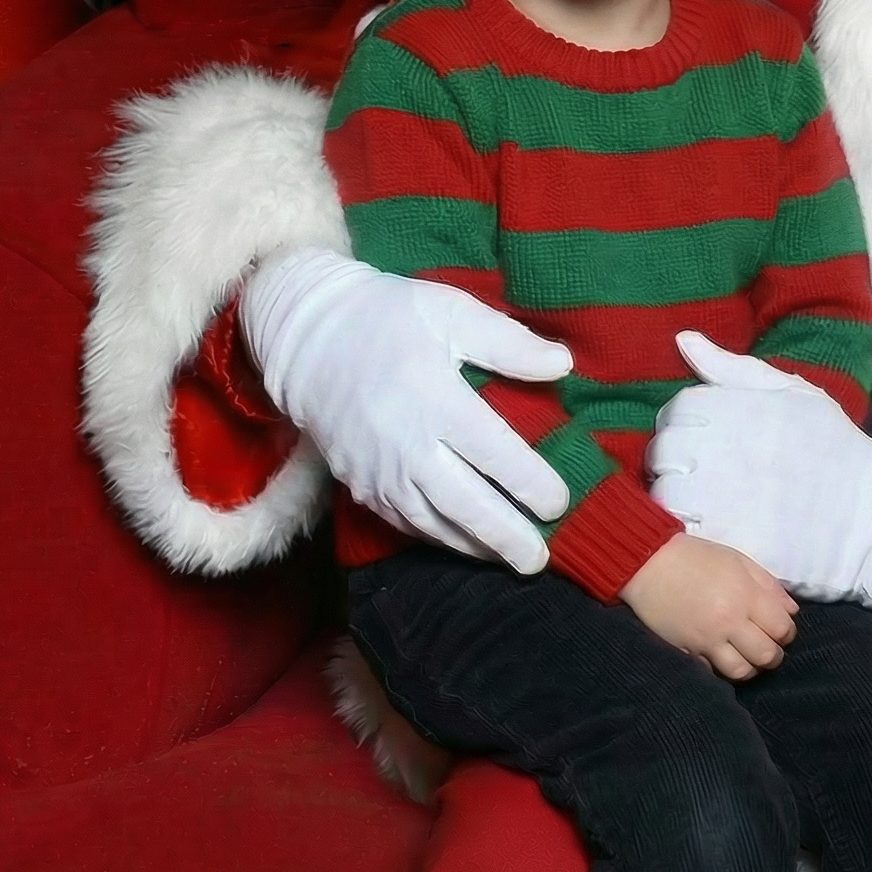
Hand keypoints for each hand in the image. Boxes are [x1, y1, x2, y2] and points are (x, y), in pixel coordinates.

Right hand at [243, 247, 571, 572]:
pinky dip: (438, 539)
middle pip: (465, 503)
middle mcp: (407, 445)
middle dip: (505, 536)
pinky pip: (404, 522)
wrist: (309, 339)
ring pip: (434, 523)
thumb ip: (509, 342)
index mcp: (436, 399)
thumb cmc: (389, 317)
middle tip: (539, 560)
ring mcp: (379, 471)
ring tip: (512, 559)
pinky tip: (465, 542)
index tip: (559, 503)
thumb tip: (563, 364)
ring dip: (474, 546)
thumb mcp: (452, 311)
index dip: (529, 484)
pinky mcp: (360, 484)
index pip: (493, 453)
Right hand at [620, 534, 797, 679]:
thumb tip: (792, 612)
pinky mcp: (686, 652)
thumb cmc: (697, 558)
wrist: (648, 564)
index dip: (787, 633)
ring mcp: (706, 640)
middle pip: (766, 656)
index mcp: (745, 595)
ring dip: (751, 668)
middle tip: (767, 646)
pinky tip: (723, 657)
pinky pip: (713, 673)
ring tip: (747, 656)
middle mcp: (729, 621)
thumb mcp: (738, 561)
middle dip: (774, 655)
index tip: (781, 630)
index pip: (782, 629)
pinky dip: (722, 669)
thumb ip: (769, 585)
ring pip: (741, 672)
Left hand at [650, 333, 871, 629]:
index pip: (676, 412)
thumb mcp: (793, 394)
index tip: (700, 440)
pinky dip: (691, 533)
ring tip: (703, 503)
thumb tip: (682, 339)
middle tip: (698, 474)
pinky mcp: (734, 541)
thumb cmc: (834, 448)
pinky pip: (688, 536)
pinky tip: (713, 530)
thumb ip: (733, 368)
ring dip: (676, 499)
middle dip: (673, 462)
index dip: (681, 426)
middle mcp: (728, 449)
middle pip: (663, 454)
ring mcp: (728, 498)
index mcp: (740, 408)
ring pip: (668, 496)